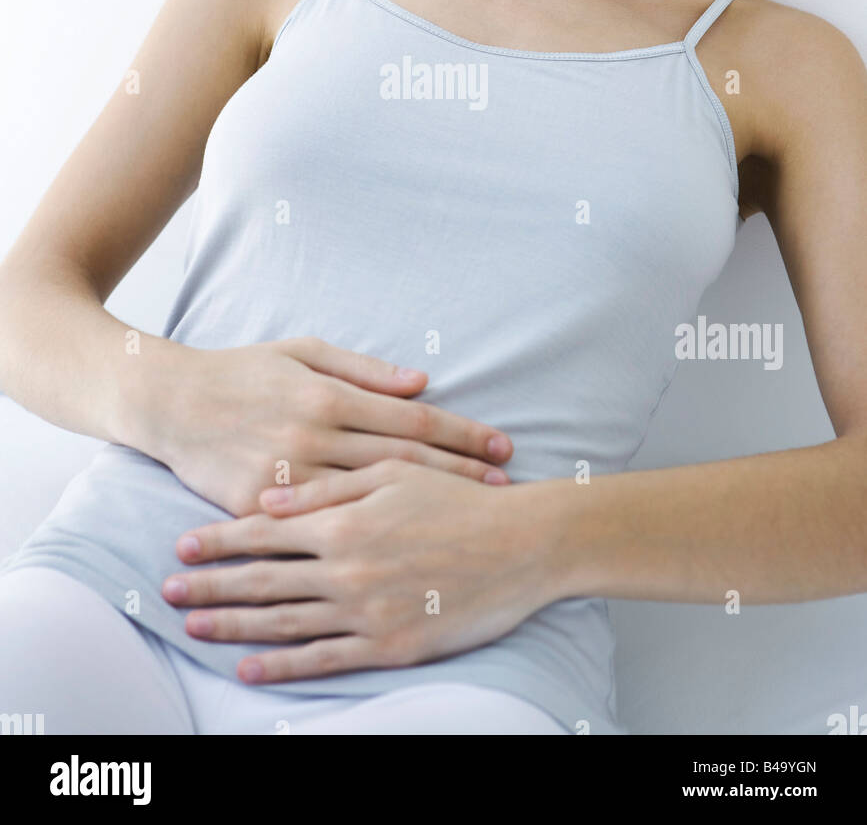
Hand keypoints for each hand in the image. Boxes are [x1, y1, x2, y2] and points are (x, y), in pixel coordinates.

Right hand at [151, 336, 512, 516]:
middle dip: (460, 475)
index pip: (411, 421)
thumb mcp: (303, 352)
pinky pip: (318, 529)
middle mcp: (311, 440)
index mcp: (326, 398)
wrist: (170, 404)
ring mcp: (286, 481)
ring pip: (370, 502)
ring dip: (425, 509)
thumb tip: (422, 381)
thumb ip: (364, 371)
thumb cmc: (243, 371)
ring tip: (471, 517)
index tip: (501, 447)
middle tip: (505, 485)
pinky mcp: (258, 510)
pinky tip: (398, 543)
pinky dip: (362, 535)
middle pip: (403, 466)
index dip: (462, 435)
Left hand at [160, 459, 545, 683]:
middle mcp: (346, 567)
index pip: (266, 532)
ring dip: (234, 626)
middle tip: (167, 590)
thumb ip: (328, 487)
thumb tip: (271, 499)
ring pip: (284, 622)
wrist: (521, 544)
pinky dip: (283, 665)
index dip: (220, 540)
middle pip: (263, 579)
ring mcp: (365, 610)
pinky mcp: (389, 644)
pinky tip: (250, 667)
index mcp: (345, 519)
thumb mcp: (393, 474)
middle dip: (211, 585)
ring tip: (194, 627)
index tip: (182, 546)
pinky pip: (324, 659)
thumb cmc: (459, 500)